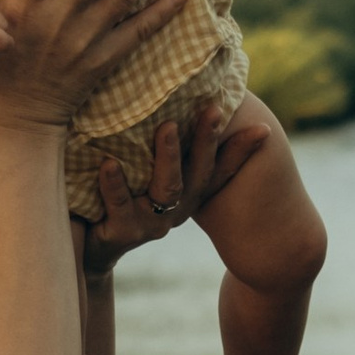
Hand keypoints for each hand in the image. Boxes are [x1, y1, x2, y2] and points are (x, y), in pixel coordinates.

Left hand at [86, 99, 272, 266]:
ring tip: (167, 126)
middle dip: (208, 140)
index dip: (241, 151)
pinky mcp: (123, 233)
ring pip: (168, 189)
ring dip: (169, 156)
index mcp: (184, 194)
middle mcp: (175, 209)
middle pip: (199, 173)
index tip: (264, 129)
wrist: (90, 249)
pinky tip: (109, 163)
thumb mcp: (143, 175)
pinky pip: (120, 204)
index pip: (219, 170)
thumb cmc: (117, 199)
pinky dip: (115, 184)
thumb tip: (169, 104)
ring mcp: (151, 223)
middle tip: (213, 109)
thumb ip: (159, 149)